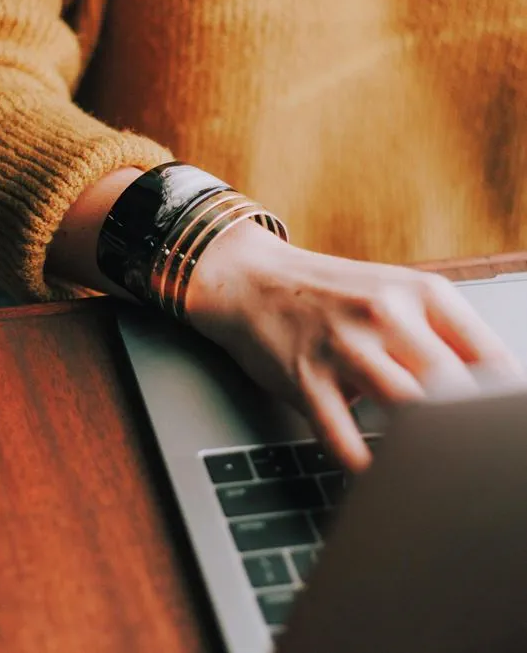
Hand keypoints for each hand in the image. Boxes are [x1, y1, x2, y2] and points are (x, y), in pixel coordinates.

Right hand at [186, 222, 524, 470]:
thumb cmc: (332, 295)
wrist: (253, 279)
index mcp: (423, 292)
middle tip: (472, 464)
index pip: (492, 357)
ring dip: (423, 450)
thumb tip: (493, 397)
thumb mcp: (395, 295)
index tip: (502, 440)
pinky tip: (375, 475)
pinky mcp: (304, 375)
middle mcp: (386, 313)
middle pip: (453, 387)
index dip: (505, 408)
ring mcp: (343, 344)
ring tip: (431, 475)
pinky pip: (342, 436)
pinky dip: (363, 466)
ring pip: (407, 409)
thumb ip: (442, 337)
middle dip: (468, 433)